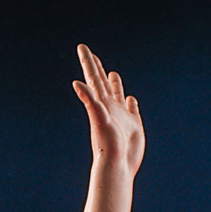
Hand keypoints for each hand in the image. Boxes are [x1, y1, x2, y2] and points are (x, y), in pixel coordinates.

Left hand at [73, 44, 144, 175]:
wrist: (118, 165)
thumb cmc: (107, 144)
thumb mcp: (98, 118)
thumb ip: (89, 100)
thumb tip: (76, 83)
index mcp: (100, 102)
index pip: (92, 77)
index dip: (88, 61)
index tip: (82, 46)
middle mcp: (109, 107)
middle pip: (101, 82)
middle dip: (96, 67)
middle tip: (90, 53)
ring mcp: (121, 115)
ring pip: (117, 94)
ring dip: (113, 83)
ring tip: (111, 73)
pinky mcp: (133, 125)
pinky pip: (131, 109)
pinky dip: (130, 101)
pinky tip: (130, 98)